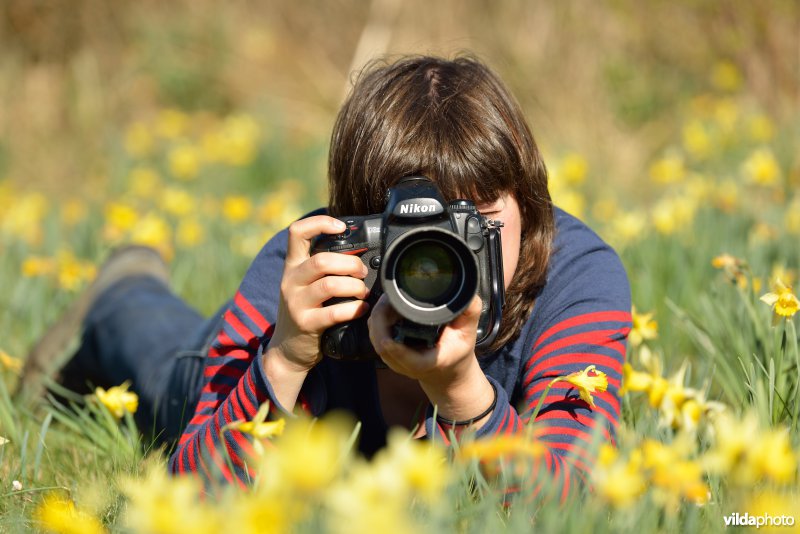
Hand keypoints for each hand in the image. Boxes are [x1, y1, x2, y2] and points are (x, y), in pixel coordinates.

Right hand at [266, 215, 369, 374]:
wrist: (287, 349)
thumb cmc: (306, 311)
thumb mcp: (305, 284)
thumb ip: (323, 268)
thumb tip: (361, 252)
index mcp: (292, 266)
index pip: (296, 232)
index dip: (319, 223)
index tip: (341, 227)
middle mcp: (291, 281)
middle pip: (321, 260)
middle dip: (350, 264)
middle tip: (362, 272)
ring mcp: (296, 303)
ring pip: (330, 284)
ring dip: (355, 287)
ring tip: (363, 292)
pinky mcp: (305, 324)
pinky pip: (334, 312)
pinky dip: (354, 309)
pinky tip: (362, 309)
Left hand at [367, 294, 494, 421]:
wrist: (447, 371)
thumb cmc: (456, 351)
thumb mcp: (468, 334)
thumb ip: (469, 314)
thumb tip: (470, 295)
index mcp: (426, 362)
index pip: (405, 357)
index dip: (395, 347)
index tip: (389, 334)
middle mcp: (405, 364)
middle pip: (382, 343)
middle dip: (382, 317)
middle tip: (392, 295)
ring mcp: (394, 359)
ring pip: (376, 336)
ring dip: (379, 316)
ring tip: (390, 298)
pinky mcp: (387, 352)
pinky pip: (375, 333)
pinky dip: (378, 319)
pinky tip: (387, 306)